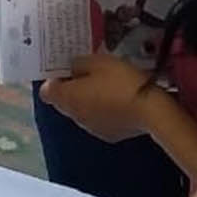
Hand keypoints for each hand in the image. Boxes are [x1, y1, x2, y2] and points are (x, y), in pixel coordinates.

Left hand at [40, 46, 158, 143]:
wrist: (151, 110)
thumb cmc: (121, 81)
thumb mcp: (98, 61)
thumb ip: (79, 63)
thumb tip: (72, 68)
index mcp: (67, 98)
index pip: (46, 91)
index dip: (53, 79)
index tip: (67, 69)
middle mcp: (74, 116)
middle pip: (63, 102)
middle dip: (72, 88)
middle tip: (88, 73)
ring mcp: (91, 128)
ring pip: (81, 111)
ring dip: (87, 100)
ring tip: (106, 86)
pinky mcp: (108, 135)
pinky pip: (98, 120)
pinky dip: (103, 111)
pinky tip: (118, 101)